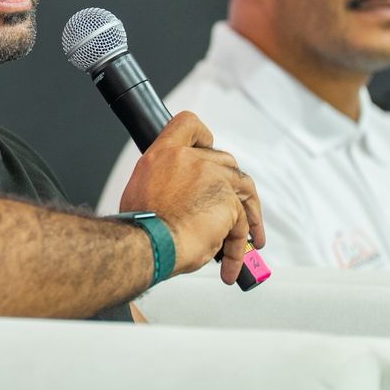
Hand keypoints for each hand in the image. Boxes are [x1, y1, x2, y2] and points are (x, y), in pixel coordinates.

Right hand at [118, 111, 263, 285]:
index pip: (189, 125)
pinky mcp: (229, 202)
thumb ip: (163, 184)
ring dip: (249, 216)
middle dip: (231, 187)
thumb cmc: (140, 226)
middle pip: (225, 161)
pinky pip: (242, 225)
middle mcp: (190, 160)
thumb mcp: (141, 190)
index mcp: (164, 154)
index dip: (202, 136)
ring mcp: (213, 179)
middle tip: (231, 209)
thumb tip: (174, 199)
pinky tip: (230, 264)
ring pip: (244, 190)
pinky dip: (239, 249)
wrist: (147, 244)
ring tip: (247, 240)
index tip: (208, 147)